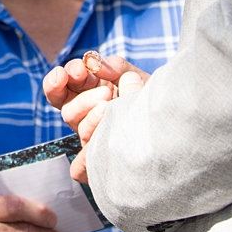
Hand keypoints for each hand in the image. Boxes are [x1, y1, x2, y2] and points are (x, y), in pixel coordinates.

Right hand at [43, 52, 149, 181]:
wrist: (174, 116)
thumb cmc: (148, 93)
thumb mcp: (132, 74)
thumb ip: (113, 65)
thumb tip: (92, 63)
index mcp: (85, 95)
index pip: (57, 91)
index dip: (58, 81)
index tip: (76, 71)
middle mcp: (87, 119)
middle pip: (68, 112)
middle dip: (84, 99)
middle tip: (106, 91)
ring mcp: (95, 141)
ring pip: (81, 133)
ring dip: (93, 118)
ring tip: (113, 107)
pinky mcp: (104, 162)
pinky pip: (81, 168)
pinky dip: (85, 160)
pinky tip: (99, 146)